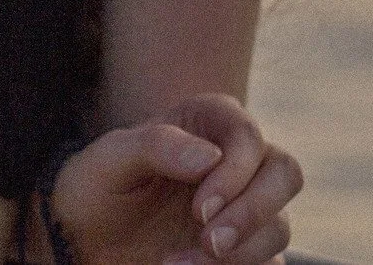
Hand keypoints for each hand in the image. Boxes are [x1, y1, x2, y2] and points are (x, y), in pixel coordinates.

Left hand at [42, 93, 301, 264]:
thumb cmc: (98, 187)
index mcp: (210, 123)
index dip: (235, 174)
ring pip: (279, 226)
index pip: (248, 136)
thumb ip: (155, 144)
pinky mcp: (246, 252)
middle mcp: (238, 161)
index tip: (200, 211)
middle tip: (209, 243)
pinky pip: (268, 263)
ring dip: (240, 253)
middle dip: (252, 213)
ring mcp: (245, 208)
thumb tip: (211, 158)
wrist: (87, 242)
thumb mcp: (109, 159)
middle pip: (285, 175)